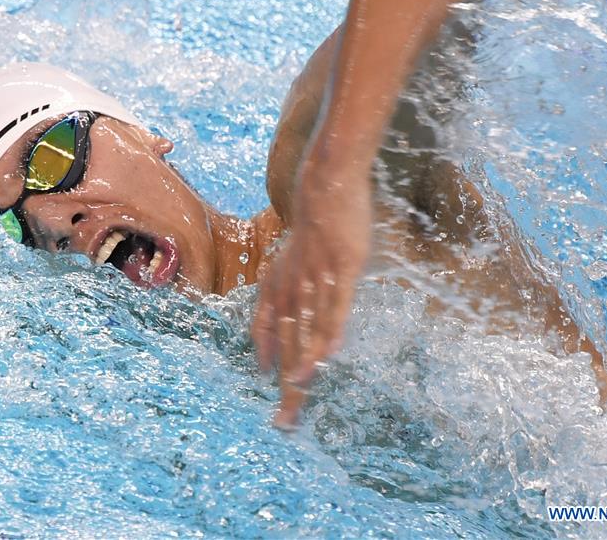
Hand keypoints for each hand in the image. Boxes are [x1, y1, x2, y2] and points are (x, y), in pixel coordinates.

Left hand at [252, 152, 370, 427]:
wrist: (324, 185)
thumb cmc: (312, 225)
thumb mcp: (292, 258)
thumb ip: (287, 288)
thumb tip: (294, 312)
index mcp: (277, 285)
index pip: (266, 332)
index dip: (269, 361)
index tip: (274, 387)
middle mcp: (290, 287)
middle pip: (286, 344)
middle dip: (285, 384)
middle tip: (285, 420)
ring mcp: (314, 280)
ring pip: (307, 330)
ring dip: (303, 366)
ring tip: (298, 397)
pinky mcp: (340, 269)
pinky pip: (334, 307)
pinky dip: (329, 332)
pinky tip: (327, 356)